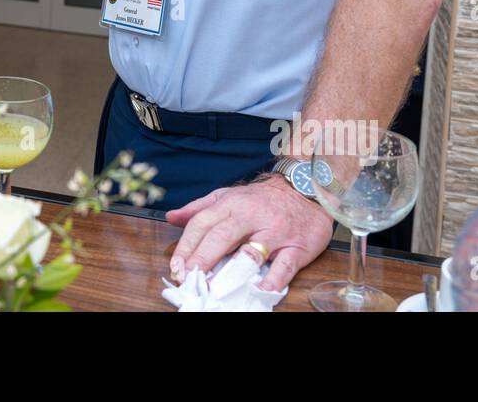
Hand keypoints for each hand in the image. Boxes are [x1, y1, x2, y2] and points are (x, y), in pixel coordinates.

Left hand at [166, 173, 332, 291]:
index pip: (203, 223)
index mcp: (231, 204)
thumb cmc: (262, 199)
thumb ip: (200, 208)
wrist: (305, 188)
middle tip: (188, 278)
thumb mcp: (228, 196)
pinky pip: (285, 265)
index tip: (176, 266)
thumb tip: (172, 217)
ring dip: (233, 271)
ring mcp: (275, 232)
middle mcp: (251, 216)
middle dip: (202, 259)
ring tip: (215, 288)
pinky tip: (260, 289)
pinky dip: (273, 279)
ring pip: (252, 251)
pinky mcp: (297, 246)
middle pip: (222, 236)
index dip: (187, 246)